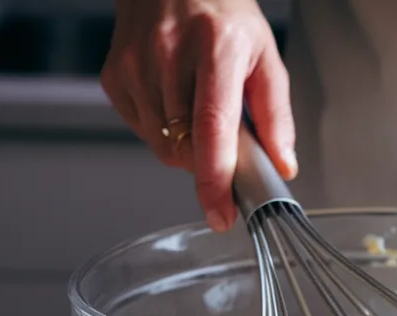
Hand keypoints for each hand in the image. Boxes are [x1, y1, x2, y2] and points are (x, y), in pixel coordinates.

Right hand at [100, 0, 296, 231]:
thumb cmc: (221, 11)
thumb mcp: (263, 53)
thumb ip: (275, 114)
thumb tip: (281, 165)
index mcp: (215, 45)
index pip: (212, 127)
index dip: (216, 179)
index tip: (222, 213)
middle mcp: (169, 53)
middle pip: (185, 146)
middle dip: (209, 162)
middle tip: (226, 142)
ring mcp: (136, 64)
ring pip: (163, 146)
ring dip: (187, 148)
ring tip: (198, 109)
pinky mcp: (115, 75)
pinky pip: (143, 131)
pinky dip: (163, 132)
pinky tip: (174, 100)